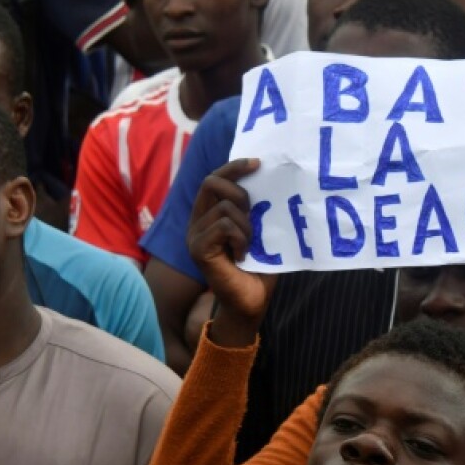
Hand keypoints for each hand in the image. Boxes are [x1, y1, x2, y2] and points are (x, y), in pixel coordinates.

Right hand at [187, 159, 276, 346]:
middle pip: (210, 182)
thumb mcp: (259, 229)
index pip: (214, 179)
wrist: (252, 301)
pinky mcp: (198, 249)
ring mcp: (195, 236)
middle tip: (254, 215)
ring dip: (247, 225)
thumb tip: (270, 178)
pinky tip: (243, 255)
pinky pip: (224, 226)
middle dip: (240, 192)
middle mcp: (197, 222)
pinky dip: (241, 238)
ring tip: (250, 246)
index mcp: (209, 215)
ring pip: (225, 208)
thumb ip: (256, 208)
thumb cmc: (259, 267)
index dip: (234, 167)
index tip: (258, 163)